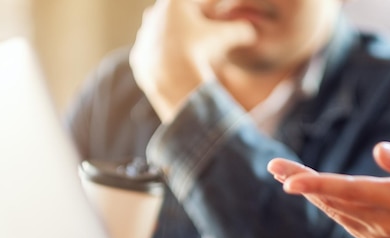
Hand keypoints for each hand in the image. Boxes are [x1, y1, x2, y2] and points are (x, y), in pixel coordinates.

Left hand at [129, 0, 255, 122]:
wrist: (172, 78)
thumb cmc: (200, 51)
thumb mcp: (226, 37)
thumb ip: (240, 30)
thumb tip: (252, 33)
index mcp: (175, 2)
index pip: (199, 3)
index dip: (214, 10)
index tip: (222, 20)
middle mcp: (154, 15)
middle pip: (179, 17)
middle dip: (194, 24)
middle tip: (207, 36)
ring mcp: (143, 36)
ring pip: (163, 35)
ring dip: (177, 41)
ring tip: (192, 54)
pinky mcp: (138, 57)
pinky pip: (154, 55)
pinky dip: (165, 60)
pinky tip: (176, 69)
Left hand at [268, 142, 389, 237]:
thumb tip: (378, 150)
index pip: (349, 191)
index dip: (318, 186)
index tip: (288, 181)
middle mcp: (381, 223)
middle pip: (333, 200)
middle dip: (301, 182)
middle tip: (274, 166)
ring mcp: (375, 235)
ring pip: (334, 211)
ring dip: (308, 192)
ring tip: (281, 173)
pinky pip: (342, 219)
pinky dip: (323, 203)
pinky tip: (307, 189)